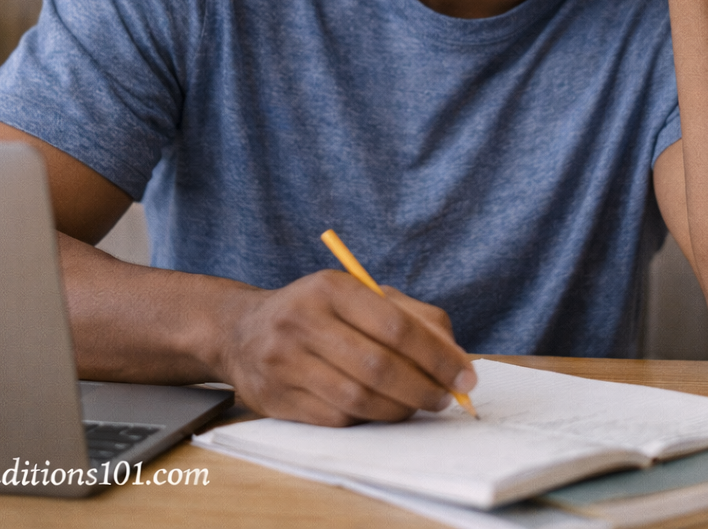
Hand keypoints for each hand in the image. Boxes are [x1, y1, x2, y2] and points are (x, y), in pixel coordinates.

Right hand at [216, 269, 476, 425]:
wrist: (242, 330)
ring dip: (400, 409)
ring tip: (420, 404)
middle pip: (379, 366)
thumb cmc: (318, 311)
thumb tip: (455, 358)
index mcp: (330, 288)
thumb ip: (412, 316)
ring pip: (359, 399)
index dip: (437, 356)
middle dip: (423, 388)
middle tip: (446, 398)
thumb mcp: (360, 295)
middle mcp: (303, 321)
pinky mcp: (276, 399)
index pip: (395, 325)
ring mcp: (284, 361)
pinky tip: (382, 409)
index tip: (465, 376)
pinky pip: (336, 419)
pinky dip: (368, 419)